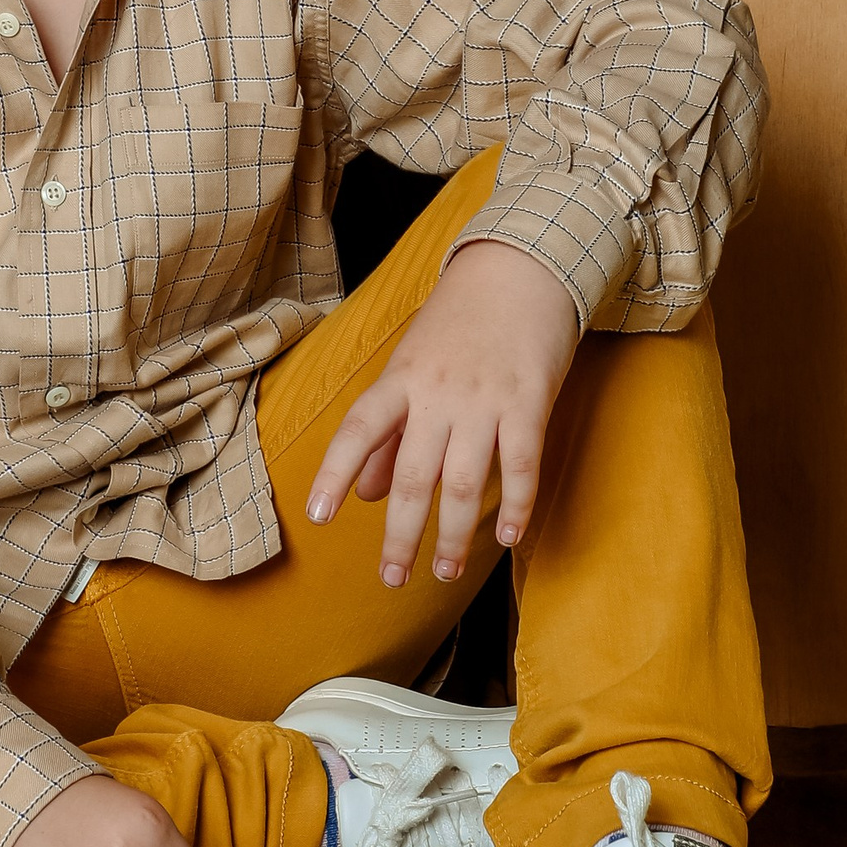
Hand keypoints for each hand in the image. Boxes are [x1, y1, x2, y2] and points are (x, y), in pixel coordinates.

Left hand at [305, 240, 580, 588]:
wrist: (521, 267)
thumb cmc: (460, 323)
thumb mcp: (413, 365)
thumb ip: (390, 431)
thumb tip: (367, 494)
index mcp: (401, 379)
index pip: (358, 429)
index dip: (335, 472)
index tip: (318, 514)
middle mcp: (437, 392)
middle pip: (412, 475)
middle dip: (400, 535)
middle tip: (391, 579)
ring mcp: (484, 398)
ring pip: (462, 480)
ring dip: (453, 534)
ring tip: (444, 572)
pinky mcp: (529, 400)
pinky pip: (520, 464)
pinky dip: (514, 504)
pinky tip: (505, 537)